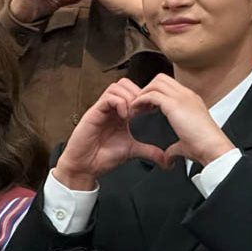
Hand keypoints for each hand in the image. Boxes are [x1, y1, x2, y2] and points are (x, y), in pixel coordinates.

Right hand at [55, 79, 169, 189]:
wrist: (85, 167)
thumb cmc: (103, 156)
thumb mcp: (132, 150)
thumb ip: (149, 151)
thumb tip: (166, 159)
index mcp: (120, 113)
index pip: (133, 91)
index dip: (145, 97)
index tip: (153, 109)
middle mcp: (111, 108)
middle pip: (125, 84)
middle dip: (138, 93)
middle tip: (143, 110)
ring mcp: (102, 109)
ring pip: (117, 87)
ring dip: (129, 98)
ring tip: (133, 114)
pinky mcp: (94, 113)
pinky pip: (107, 98)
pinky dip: (119, 103)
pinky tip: (124, 117)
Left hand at [130, 74, 235, 167]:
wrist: (212, 147)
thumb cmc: (204, 147)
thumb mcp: (186, 144)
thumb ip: (175, 148)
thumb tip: (168, 157)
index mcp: (192, 101)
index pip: (170, 86)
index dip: (156, 93)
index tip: (148, 107)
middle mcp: (187, 95)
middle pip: (161, 79)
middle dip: (148, 89)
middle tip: (140, 104)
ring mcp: (182, 97)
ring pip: (156, 82)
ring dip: (143, 93)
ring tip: (136, 107)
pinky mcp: (174, 104)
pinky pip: (151, 94)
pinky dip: (141, 100)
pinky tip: (136, 111)